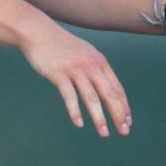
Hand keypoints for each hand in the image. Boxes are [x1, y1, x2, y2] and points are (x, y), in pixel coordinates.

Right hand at [19, 19, 131, 135]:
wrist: (38, 32)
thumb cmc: (62, 47)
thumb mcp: (85, 54)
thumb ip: (96, 69)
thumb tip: (106, 88)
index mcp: (100, 62)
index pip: (117, 88)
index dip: (123, 106)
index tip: (127, 121)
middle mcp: (91, 66)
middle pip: (109, 94)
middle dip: (118, 114)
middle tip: (123, 131)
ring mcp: (75, 69)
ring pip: (91, 98)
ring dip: (99, 117)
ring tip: (104, 133)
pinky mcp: (59, 74)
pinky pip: (69, 95)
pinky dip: (75, 111)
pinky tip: (79, 123)